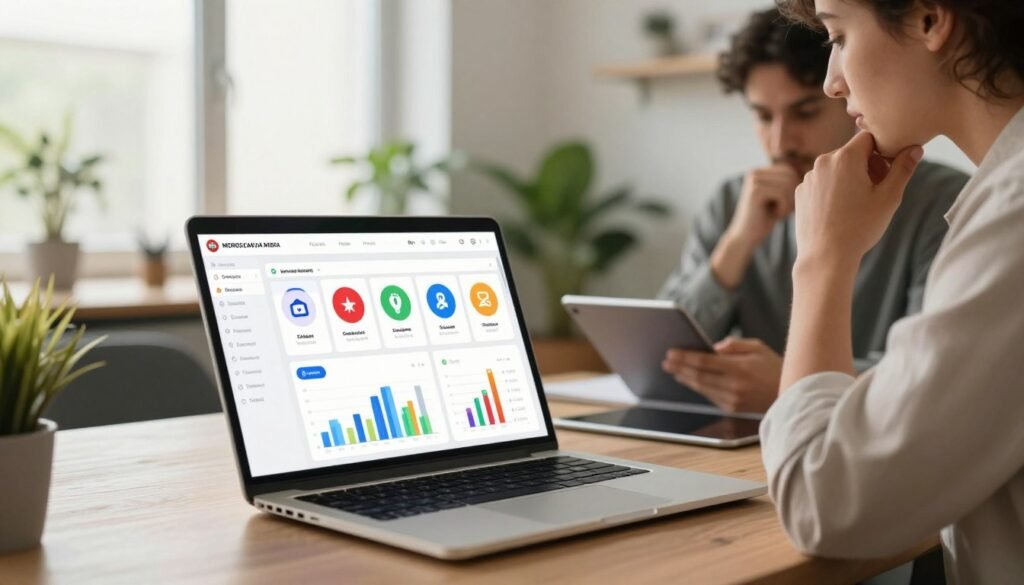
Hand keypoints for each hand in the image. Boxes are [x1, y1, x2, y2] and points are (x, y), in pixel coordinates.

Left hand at [661, 337, 782, 412]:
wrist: (792, 395)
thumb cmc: (774, 367)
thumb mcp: (758, 348)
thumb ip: (734, 345)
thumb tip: (714, 347)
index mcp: (740, 368)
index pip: (704, 362)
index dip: (685, 357)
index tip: (671, 353)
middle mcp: (734, 385)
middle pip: (698, 376)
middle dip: (679, 368)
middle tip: (666, 361)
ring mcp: (733, 399)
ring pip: (701, 388)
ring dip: (685, 378)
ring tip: (673, 370)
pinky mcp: (733, 409)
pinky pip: (710, 396)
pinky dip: (697, 387)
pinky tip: (689, 380)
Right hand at [726, 164, 800, 247]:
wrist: (745, 238)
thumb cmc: (766, 219)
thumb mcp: (780, 197)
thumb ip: (788, 183)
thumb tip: (812, 173)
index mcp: (760, 171)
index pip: (790, 170)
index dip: (794, 188)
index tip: (787, 205)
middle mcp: (755, 172)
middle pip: (790, 175)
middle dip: (792, 195)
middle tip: (784, 210)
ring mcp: (754, 180)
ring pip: (788, 183)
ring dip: (789, 202)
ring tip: (780, 213)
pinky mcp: (755, 190)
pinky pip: (782, 193)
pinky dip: (784, 207)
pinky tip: (776, 215)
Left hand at [794, 132, 922, 268]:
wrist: (825, 256)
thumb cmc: (860, 227)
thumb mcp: (889, 197)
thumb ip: (903, 168)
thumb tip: (914, 148)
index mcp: (845, 157)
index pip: (869, 137)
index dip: (882, 152)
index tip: (886, 172)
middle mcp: (823, 161)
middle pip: (851, 153)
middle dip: (866, 166)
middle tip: (875, 191)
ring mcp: (808, 177)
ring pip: (835, 169)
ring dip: (848, 178)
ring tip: (856, 205)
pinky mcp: (800, 193)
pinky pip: (821, 183)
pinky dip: (832, 191)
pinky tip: (839, 212)